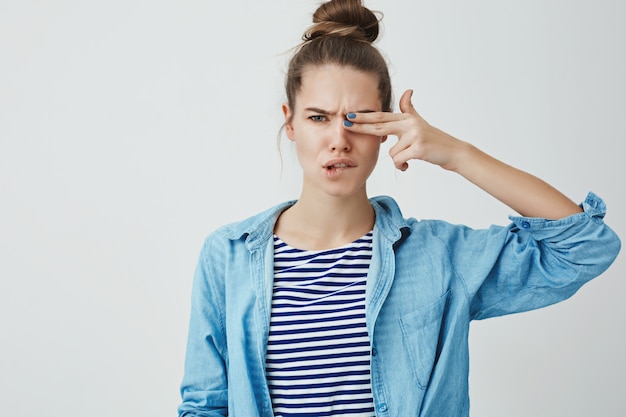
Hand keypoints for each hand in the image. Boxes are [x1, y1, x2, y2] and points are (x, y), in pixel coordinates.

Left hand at [344, 89, 466, 170]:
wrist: (452, 151)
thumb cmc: (433, 139)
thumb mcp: (420, 122)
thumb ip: (409, 109)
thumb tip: (408, 90)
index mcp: (406, 119)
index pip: (381, 117)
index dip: (364, 116)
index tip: (349, 115)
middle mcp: (409, 124)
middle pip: (380, 125)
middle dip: (360, 126)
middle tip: (345, 123)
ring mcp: (414, 135)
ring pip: (391, 152)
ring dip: (398, 160)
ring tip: (408, 159)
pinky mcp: (418, 147)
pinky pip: (398, 160)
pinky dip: (402, 166)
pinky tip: (408, 165)